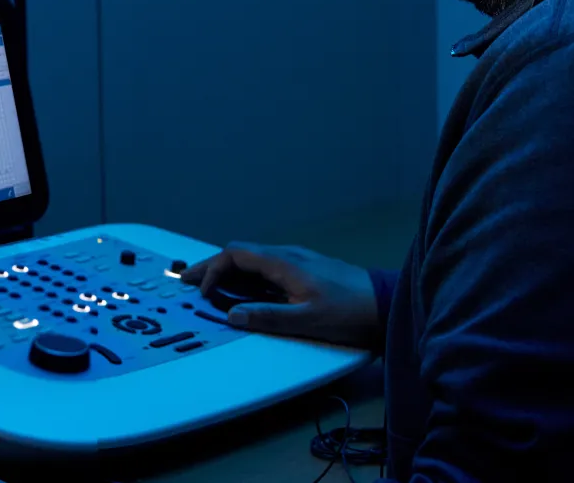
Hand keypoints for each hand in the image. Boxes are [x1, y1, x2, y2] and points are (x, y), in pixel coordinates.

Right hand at [183, 242, 380, 346]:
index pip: (236, 254)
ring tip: (210, 286)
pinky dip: (247, 275)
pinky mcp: (307, 269)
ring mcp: (298, 260)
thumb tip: (232, 315)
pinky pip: (267, 266)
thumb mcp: (306, 319)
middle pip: (240, 254)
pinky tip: (244, 289)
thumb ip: (267, 317)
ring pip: (253, 259)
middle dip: (212, 267)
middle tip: (189, 280)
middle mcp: (288, 255)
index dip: (213, 270)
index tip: (203, 292)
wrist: (385, 303)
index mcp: (284, 262)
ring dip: (229, 272)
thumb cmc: (349, 310)